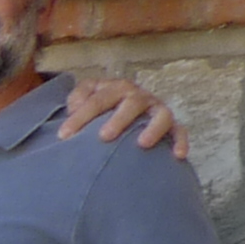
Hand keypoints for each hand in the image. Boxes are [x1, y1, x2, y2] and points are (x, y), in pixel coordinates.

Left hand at [61, 75, 185, 157]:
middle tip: (104, 137)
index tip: (64, 135)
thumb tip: (74, 108)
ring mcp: (156, 109)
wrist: (123, 107)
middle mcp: (138, 96)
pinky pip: (179, 131)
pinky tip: (177, 155)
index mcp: (116, 88)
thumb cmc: (101, 105)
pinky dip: (180, 141)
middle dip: (119, 119)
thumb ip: (77, 99)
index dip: (80, 117)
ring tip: (142, 143)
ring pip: (161, 115)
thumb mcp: (85, 96)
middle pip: (132, 103)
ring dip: (153, 128)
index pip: (97, 100)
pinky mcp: (170, 124)